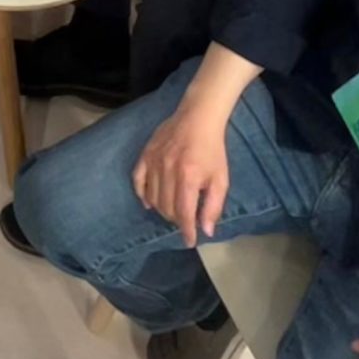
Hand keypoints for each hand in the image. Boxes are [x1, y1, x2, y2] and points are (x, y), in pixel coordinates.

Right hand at [132, 103, 230, 237]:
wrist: (197, 118)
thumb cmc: (212, 150)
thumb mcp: (221, 179)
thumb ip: (213, 206)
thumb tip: (206, 230)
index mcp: (189, 177)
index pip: (184, 213)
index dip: (186, 231)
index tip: (189, 241)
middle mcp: (168, 171)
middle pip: (167, 208)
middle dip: (176, 220)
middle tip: (185, 219)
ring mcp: (154, 162)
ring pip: (152, 198)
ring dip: (162, 210)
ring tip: (173, 210)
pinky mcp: (145, 155)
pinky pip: (138, 181)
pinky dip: (142, 195)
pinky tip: (149, 202)